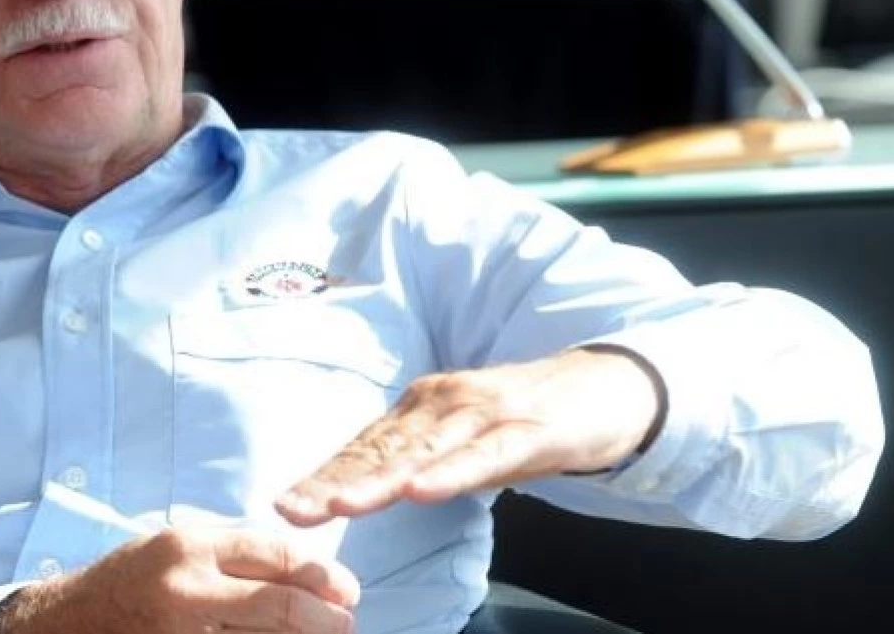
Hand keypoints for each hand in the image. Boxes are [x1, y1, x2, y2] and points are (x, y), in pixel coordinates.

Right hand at [0, 524, 358, 633]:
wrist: (66, 624)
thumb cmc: (130, 578)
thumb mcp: (175, 542)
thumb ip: (233, 548)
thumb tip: (303, 565)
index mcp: (190, 547)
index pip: (275, 555)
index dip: (321, 573)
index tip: (347, 589)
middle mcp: (187, 590)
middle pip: (278, 606)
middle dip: (324, 618)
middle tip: (345, 623)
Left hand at [276, 347, 663, 526]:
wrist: (607, 385)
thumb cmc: (529, 419)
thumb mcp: (466, 441)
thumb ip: (422, 460)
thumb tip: (372, 488)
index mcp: (425, 408)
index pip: (367, 447)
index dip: (324, 475)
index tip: (286, 504)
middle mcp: (446, 404)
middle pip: (383, 450)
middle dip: (333, 480)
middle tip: (291, 507)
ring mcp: (486, 414)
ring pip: (424, 452)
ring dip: (379, 479)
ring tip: (340, 503)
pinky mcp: (527, 431)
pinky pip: (483, 457)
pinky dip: (450, 474)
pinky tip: (421, 492)